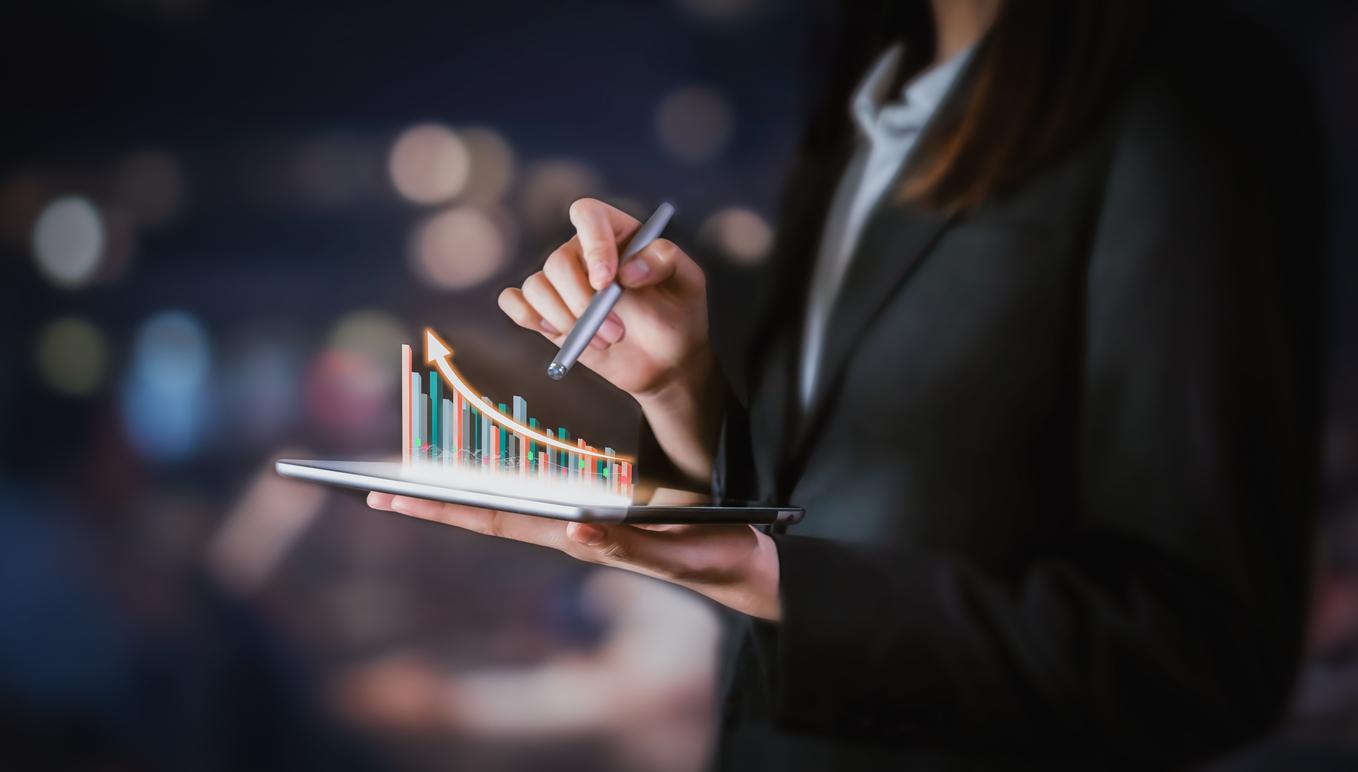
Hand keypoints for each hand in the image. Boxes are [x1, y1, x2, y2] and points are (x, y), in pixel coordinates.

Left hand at [367, 492, 781, 621]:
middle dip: (433, 501)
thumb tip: (571, 528)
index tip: (395, 495)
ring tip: (416, 483)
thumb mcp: (673, 549)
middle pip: (489, 514)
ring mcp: (581, 524)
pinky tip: (483, 481)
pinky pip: (539, 500)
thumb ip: (624, 541)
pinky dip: (502, 489)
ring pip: (509, 507)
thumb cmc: (711, 551)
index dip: (446, 505)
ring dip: (461, 495)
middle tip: (376, 490)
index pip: (499, 519)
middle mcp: (569, 530)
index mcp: (579, 535)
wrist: (740, 564)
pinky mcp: (598, 516)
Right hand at [499, 197, 721, 482]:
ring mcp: (563, 283)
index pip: (587, 214)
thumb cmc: (679, 313)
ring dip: (566, 320)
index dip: (592, 244)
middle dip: (584, 303)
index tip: (607, 282)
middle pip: (558, 261)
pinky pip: (514, 301)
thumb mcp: (689, 282)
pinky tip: (555, 331)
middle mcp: (583, 253)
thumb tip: (628, 269)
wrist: (667, 360)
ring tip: (604, 340)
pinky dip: (525, 315)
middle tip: (617, 332)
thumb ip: (665, 261)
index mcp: (616, 233)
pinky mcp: (547, 312)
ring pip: (536, 286)